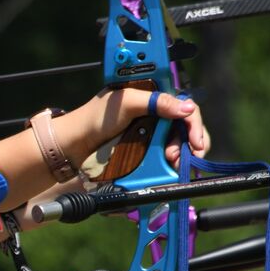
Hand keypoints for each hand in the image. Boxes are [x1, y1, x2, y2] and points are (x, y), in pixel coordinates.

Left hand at [73, 86, 208, 165]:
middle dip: (191, 143)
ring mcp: (152, 138)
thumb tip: (187, 108)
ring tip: (172, 163)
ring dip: (182, 156)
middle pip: (187, 129)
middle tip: (179, 157)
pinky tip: (170, 171)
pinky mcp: (146, 155)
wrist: (74, 147)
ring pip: (180, 147)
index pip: (185, 107)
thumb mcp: (127, 102)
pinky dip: (172, 167)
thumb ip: (156, 101)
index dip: (193, 123)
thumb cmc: (95, 118)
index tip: (196, 140)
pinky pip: (166, 161)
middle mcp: (157, 117)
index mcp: (153, 99)